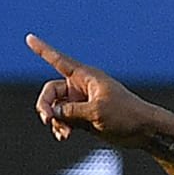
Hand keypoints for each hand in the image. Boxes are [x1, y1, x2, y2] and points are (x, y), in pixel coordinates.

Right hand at [26, 33, 168, 146]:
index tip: (29, 38)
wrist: (144, 131)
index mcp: (86, 77)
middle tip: (48, 119)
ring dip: (55, 120)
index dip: (43, 50)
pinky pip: (65, 121)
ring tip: (63, 133)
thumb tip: (54, 113)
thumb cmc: (126, 115)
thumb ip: (72, 111)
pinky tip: (63, 136)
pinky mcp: (85, 119)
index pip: (59, 61)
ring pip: (57, 109)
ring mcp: (83, 104)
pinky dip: (62, 127)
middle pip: (51, 92)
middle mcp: (82, 88)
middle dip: (46, 106)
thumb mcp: (97, 112)